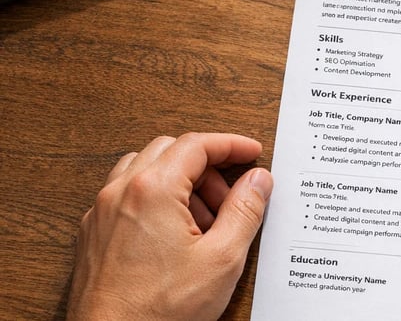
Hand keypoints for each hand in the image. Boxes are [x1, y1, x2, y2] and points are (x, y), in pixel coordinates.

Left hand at [68, 133, 273, 319]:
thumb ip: (245, 211)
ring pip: (145, 170)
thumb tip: (258, 181)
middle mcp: (119, 193)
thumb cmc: (159, 310)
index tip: (251, 152)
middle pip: (170, 151)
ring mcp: (101, 213)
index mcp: (151, 190)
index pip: (196, 145)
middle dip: (207, 166)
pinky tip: (177, 234)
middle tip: (232, 196)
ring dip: (181, 182)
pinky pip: (127, 196)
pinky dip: (157, 200)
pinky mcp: (94, 234)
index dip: (230, 144)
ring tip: (206, 220)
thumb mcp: (222, 259)